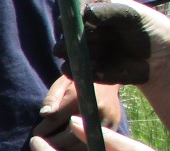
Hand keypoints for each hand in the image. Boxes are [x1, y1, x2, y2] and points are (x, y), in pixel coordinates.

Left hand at [35, 75, 121, 150]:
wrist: (107, 82)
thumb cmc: (77, 84)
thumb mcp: (61, 84)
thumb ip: (51, 98)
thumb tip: (44, 114)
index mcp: (79, 99)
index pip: (54, 121)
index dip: (41, 130)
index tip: (35, 134)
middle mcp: (95, 112)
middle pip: (66, 139)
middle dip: (50, 144)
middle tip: (41, 146)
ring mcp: (107, 122)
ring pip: (78, 147)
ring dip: (63, 150)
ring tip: (54, 146)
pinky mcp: (114, 130)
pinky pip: (92, 148)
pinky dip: (77, 150)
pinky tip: (69, 148)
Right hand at [54, 0, 169, 84]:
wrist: (156, 58)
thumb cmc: (146, 30)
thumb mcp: (130, 14)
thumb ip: (108, 11)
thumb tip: (85, 13)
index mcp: (92, 13)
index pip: (69, 14)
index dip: (72, 19)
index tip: (84, 21)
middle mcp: (83, 32)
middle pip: (65, 34)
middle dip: (82, 37)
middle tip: (104, 37)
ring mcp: (81, 51)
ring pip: (63, 52)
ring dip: (82, 53)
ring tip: (105, 52)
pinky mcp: (82, 70)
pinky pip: (69, 70)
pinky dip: (83, 68)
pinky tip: (100, 66)